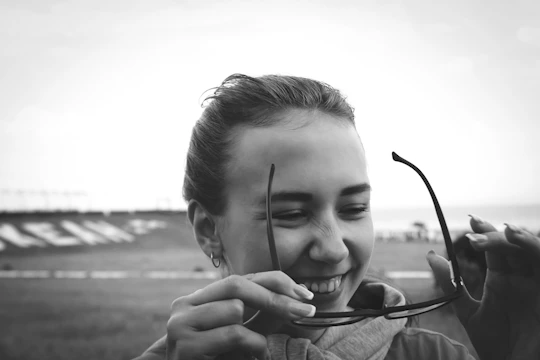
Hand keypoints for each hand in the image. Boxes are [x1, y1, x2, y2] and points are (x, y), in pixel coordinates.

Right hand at [156, 271, 313, 359]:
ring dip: (256, 333)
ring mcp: (180, 324)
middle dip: (275, 296)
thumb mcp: (241, 333)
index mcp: (198, 299)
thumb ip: (258, 313)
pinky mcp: (185, 346)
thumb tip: (295, 295)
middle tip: (306, 310)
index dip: (275, 281)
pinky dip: (252, 345)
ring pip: (234, 309)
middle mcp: (184, 305)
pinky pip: (234, 334)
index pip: (241, 277)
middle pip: (237, 284)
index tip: (304, 294)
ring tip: (253, 350)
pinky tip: (251, 356)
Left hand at [428, 216, 539, 359]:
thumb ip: (450, 284)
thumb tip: (431, 256)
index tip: (471, 220)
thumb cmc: (495, 344)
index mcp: (501, 279)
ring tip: (505, 231)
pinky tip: (520, 240)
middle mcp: (520, 277)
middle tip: (475, 235)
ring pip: (531, 250)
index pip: (494, 247)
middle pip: (511, 245)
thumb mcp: (467, 311)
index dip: (484, 231)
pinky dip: (535, 248)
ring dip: (520, 238)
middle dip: (494, 235)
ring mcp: (535, 283)